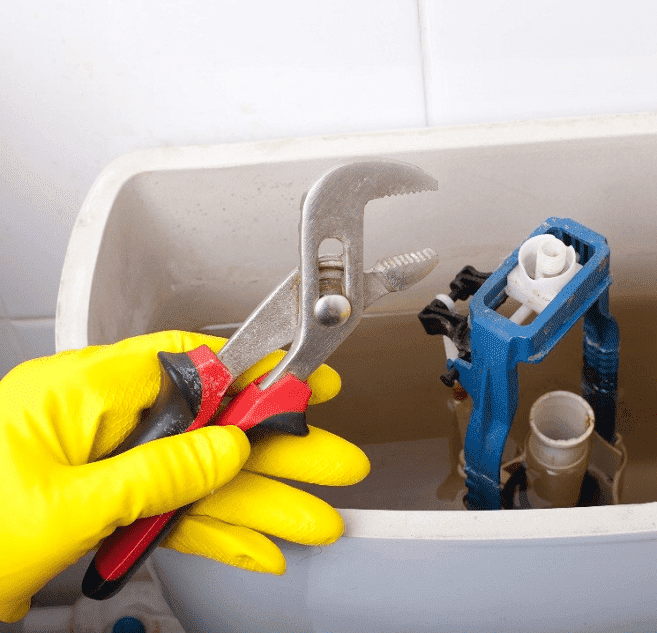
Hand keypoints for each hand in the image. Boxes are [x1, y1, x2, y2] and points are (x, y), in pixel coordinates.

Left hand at [0, 330, 368, 621]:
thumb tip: (223, 447)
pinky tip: (257, 549)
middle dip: (274, 452)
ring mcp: (96, 473)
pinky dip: (213, 537)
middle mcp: (91, 425)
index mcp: (76, 392)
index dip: (252, 373)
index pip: (184, 365)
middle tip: (331, 462)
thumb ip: (155, 475)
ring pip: (195, 482)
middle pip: (205, 430)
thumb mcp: (65, 504)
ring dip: (257, 505)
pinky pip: (169, 520)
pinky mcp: (97, 515)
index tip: (302, 382)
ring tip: (313, 520)